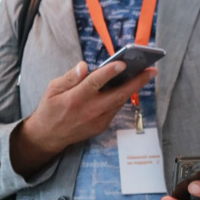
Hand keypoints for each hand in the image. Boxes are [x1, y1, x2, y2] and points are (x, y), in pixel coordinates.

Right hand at [11, 60, 156, 175]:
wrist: (48, 136)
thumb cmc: (49, 109)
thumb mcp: (52, 89)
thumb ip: (69, 77)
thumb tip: (84, 66)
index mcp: (74, 99)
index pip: (94, 83)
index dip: (109, 72)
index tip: (122, 63)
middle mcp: (89, 111)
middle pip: (117, 95)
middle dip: (136, 82)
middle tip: (151, 70)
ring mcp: (97, 121)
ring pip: (119, 102)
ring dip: (133, 88)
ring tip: (145, 74)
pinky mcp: (101, 126)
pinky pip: (114, 108)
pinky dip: (122, 97)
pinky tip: (128, 86)